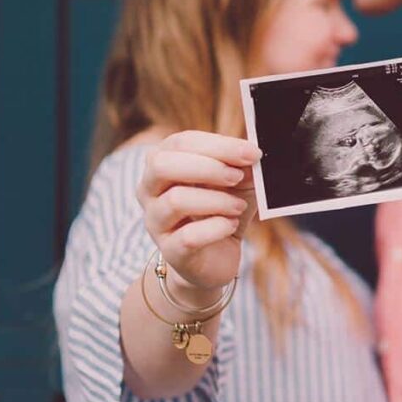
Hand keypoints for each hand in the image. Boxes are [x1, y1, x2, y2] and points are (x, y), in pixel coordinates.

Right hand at [137, 130, 261, 299]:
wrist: (216, 258)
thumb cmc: (222, 210)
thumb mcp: (237, 182)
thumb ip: (242, 164)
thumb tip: (253, 151)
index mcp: (163, 162)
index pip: (181, 143)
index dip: (218, 145)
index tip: (251, 153)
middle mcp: (149, 190)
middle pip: (162, 165)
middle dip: (207, 167)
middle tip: (237, 176)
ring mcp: (155, 221)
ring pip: (176, 200)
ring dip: (216, 200)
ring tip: (238, 206)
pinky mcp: (170, 251)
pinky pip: (188, 236)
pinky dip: (216, 228)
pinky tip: (230, 225)